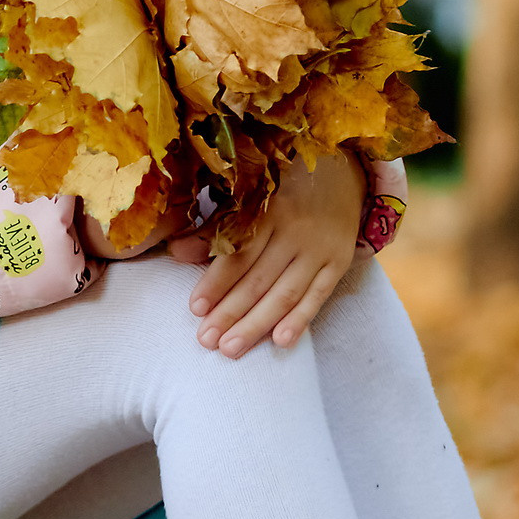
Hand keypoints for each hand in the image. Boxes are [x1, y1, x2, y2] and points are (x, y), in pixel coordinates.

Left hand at [172, 150, 361, 355]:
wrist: (343, 169)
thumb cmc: (282, 185)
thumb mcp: (249, 196)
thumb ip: (214, 227)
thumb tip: (176, 253)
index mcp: (267, 209)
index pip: (238, 254)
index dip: (216, 282)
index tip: (195, 309)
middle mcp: (295, 230)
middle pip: (259, 279)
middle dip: (231, 313)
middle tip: (207, 340)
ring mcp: (320, 248)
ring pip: (285, 293)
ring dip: (257, 324)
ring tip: (231, 349)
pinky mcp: (339, 261)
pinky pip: (318, 295)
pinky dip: (301, 320)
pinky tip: (281, 342)